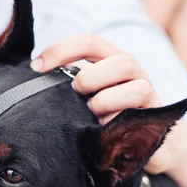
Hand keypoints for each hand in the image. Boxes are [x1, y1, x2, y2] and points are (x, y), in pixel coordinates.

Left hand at [31, 34, 173, 174]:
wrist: (138, 145)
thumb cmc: (103, 117)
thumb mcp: (84, 97)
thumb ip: (68, 85)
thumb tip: (33, 77)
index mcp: (110, 60)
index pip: (89, 42)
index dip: (61, 50)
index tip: (35, 67)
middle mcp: (130, 69)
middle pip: (116, 58)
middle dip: (87, 78)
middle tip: (76, 97)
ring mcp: (145, 87)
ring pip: (128, 77)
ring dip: (102, 98)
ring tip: (91, 113)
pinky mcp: (153, 110)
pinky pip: (136, 102)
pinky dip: (115, 116)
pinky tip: (104, 127)